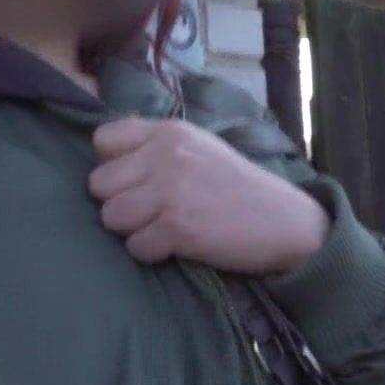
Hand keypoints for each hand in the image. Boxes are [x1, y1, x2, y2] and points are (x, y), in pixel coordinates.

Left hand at [88, 117, 328, 275]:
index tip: (135, 180)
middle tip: (150, 212)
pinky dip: (151, 253)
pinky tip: (176, 246)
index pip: (103, 139)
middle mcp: (166, 155)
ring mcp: (171, 190)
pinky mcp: (177, 227)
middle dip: (118, 203)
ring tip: (163, 229)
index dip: (111, 165)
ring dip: (132, 230)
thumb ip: (156, 147)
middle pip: (98, 184)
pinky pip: (134, 246)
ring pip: (110, 216)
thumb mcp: (199, 149)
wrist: (286, 223)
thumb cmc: (239, 188)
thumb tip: (106, 156)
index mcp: (170, 132)